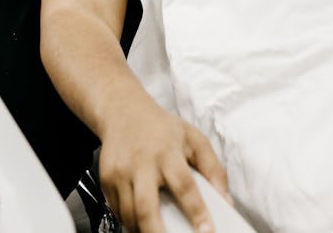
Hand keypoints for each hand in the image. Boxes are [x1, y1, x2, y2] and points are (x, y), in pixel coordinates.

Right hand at [99, 85, 230, 232]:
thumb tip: (226, 201)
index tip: (206, 231)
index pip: (184, 184)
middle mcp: (141, 163)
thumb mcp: (194, 138)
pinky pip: (117, 210)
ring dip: (143, 230)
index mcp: (167, 151)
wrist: (124, 110)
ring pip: (129, 214)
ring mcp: (120, 172)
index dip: (196, 210)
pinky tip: (141, 222)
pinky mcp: (106, 180)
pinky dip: (129, 221)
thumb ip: (213, 168)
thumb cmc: (162, 128)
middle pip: (146, 207)